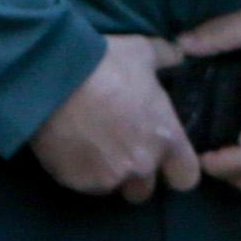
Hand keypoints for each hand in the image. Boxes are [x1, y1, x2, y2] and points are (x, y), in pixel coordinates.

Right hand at [25, 34, 203, 198]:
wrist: (53, 80)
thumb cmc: (106, 65)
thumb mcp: (145, 51)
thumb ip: (167, 58)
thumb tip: (179, 55)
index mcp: (166, 138)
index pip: (186, 177)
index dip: (178, 170)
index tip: (167, 160)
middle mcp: (141, 165)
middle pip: (146, 189)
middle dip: (137, 175)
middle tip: (123, 149)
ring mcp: (107, 177)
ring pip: (113, 188)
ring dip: (109, 174)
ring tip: (95, 147)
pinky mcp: (74, 182)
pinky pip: (84, 184)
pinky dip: (81, 172)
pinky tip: (73, 148)